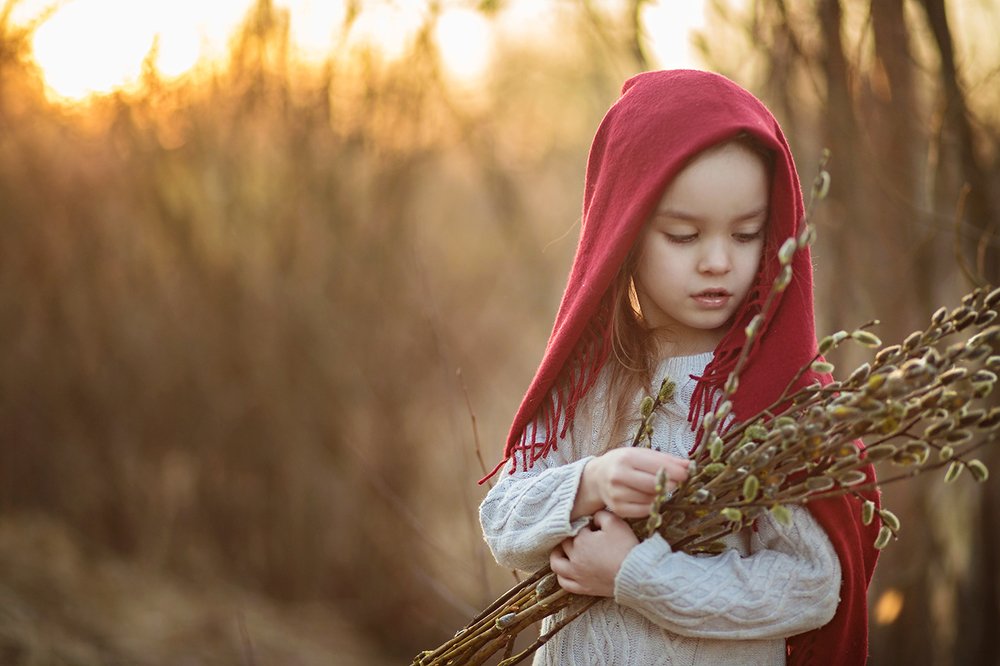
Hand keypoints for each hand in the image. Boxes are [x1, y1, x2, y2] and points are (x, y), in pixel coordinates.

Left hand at [549, 510, 638, 596]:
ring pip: (556, 563)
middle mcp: (575, 557)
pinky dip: (562, 576)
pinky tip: (567, 571)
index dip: (586, 525)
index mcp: (581, 540)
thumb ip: (600, 515)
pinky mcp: (583, 587)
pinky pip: (564, 583)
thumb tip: (593, 518)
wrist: (634, 573)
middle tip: (584, 537)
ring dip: (557, 555)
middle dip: (572, 537)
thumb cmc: (625, 547)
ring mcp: (577, 574)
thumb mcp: (615, 522)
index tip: (595, 527)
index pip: (578, 527)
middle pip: (565, 543)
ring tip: (564, 551)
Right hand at [572, 447, 688, 519]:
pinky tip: (650, 497)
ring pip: (651, 499)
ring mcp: (617, 494)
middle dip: (670, 484)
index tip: (687, 473)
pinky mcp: (618, 509)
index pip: (657, 467)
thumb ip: (665, 459)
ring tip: (659, 488)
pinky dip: (652, 505)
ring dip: (661, 495)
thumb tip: (689, 465)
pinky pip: (645, 511)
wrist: (597, 477)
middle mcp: (618, 476)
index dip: (676, 472)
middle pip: (655, 485)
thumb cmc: (623, 463)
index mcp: (626, 458)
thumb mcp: (641, 454)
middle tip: (677, 482)